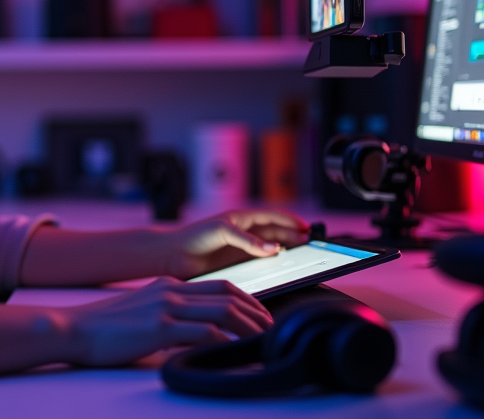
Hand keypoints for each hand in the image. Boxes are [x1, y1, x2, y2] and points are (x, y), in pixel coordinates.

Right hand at [64, 276, 271, 366]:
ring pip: (222, 310)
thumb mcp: (142, 312)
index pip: (219, 286)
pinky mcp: (159, 328)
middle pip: (227, 294)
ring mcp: (165, 307)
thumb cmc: (104, 328)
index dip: (247, 300)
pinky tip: (236, 352)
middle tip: (273, 329)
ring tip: (264, 340)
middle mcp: (170, 290)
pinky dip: (226, 342)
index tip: (262, 316)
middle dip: (257, 311)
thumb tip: (195, 334)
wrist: (74, 328)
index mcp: (167, 285)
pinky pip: (204, 333)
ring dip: (249, 326)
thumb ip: (169, 316)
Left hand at [164, 209, 309, 278]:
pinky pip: (261, 261)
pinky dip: (273, 263)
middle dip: (293, 235)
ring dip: (286, 248)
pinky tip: (280, 266)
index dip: (290, 221)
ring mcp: (242, 247)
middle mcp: (244, 232)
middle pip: (276, 232)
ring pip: (271, 246)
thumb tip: (273, 249)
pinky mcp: (237, 262)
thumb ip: (248, 241)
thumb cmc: (193, 237)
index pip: (272, 217)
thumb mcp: (222, 232)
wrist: (174, 256)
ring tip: (301, 254)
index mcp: (241, 218)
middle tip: (310, 243)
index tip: (306, 228)